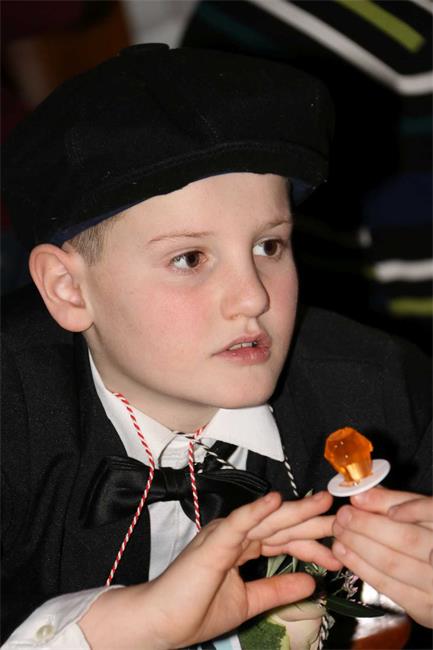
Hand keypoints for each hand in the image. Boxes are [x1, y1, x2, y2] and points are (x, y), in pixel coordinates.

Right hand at [80, 492, 335, 648]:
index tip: (337, 555)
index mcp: (242, 548)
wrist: (161, 623)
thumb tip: (311, 583)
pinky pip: (239, 523)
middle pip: (280, 525)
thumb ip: (276, 589)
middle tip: (341, 516)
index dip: (309, 544)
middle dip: (311, 522)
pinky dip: (257, 510)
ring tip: (322, 502)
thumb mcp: (248, 602)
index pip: (282, 539)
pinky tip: (277, 500)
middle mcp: (236, 536)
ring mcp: (224, 535)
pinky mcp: (214, 541)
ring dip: (295, 510)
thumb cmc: (195, 611)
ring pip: (266, 519)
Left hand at [332, 487, 432, 628]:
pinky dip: (362, 567)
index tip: (357, 498)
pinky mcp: (424, 607)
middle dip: (367, 525)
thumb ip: (399, 501)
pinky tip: (344, 553)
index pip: (425, 511)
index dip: (387, 503)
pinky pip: (388, 586)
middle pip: (406, 539)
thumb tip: (362, 495)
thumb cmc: (431, 538)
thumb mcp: (425, 516)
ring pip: (393, 563)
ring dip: (359, 545)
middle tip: (343, 515)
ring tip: (339, 531)